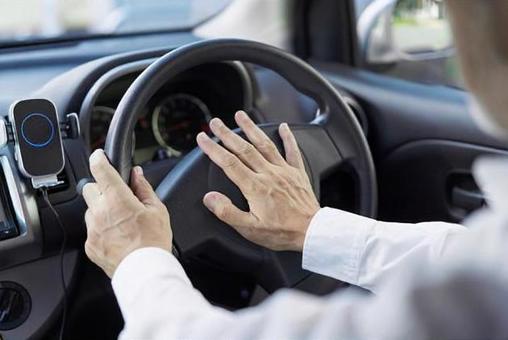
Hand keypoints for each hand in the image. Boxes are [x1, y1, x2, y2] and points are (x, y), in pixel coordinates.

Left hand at [83, 149, 171, 276]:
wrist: (145, 271)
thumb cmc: (153, 242)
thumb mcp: (157, 210)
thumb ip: (144, 188)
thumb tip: (137, 174)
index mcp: (117, 199)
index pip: (100, 169)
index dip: (98, 158)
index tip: (100, 156)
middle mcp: (100, 211)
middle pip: (89, 188)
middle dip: (101, 189)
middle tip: (117, 198)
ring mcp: (92, 229)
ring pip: (90, 210)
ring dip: (101, 210)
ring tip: (120, 222)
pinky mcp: (90, 245)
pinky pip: (91, 230)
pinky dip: (101, 229)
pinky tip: (117, 236)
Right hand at [197, 111, 319, 251]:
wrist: (312, 231)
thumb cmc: (282, 232)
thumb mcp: (250, 229)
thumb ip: (228, 212)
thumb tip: (210, 198)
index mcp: (254, 187)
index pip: (229, 162)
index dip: (213, 149)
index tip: (203, 138)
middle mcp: (268, 174)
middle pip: (243, 148)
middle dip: (227, 134)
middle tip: (215, 122)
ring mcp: (284, 171)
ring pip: (264, 144)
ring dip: (251, 128)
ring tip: (240, 116)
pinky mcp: (297, 173)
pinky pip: (292, 150)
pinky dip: (287, 137)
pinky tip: (283, 126)